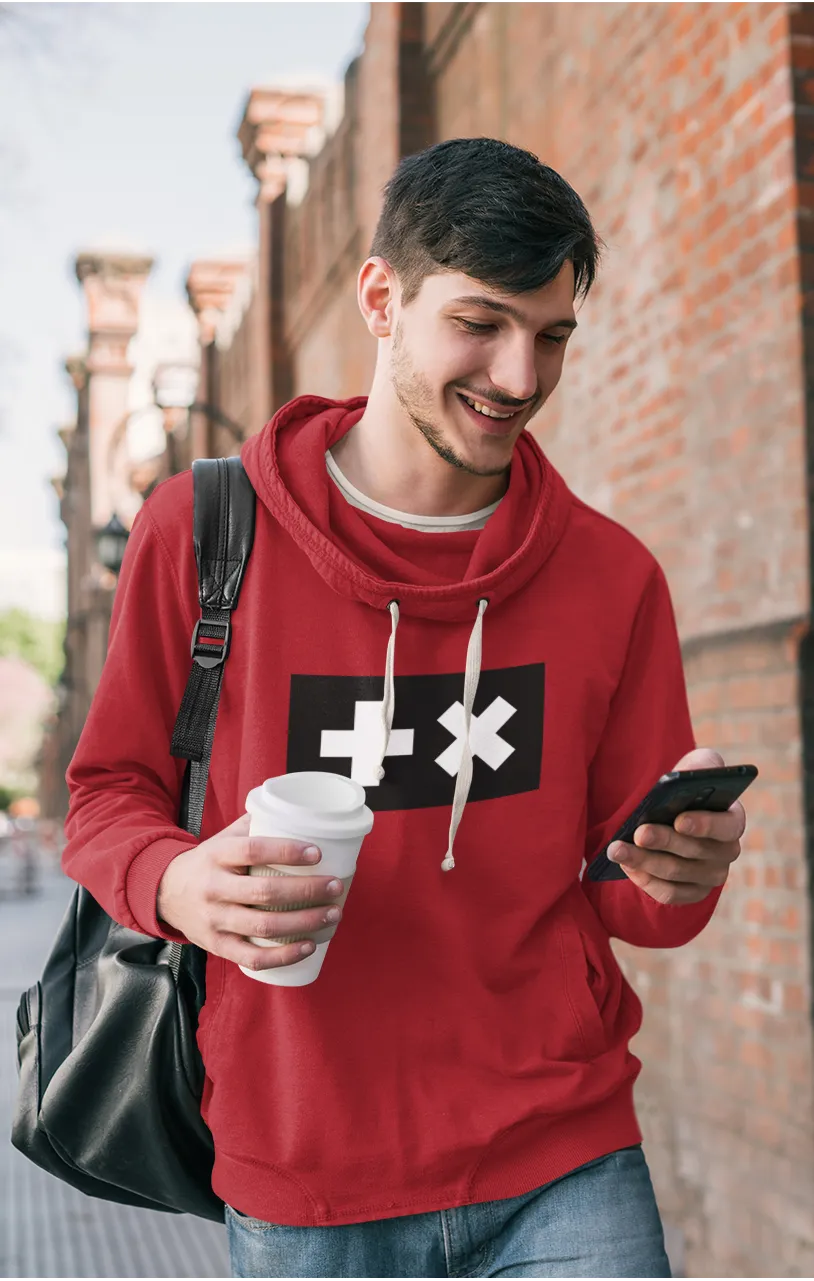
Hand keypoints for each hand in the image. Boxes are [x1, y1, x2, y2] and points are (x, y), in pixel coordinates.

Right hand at [156, 812, 344, 970]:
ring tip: (333, 914)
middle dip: (307, 890)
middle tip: (335, 886)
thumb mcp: (222, 839)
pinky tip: (309, 946)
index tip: (317, 853)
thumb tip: (295, 811)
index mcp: (217, 855)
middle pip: (265, 892)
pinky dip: (284, 956)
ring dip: (305, 922)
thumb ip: (253, 825)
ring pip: (264, 926)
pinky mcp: (217, 946)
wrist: (165, 892)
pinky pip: (253, 957)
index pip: (253, 850)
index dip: (286, 851)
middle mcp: (214, 888)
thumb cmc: (207, 862)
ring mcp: (214, 920)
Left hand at [606, 748, 745, 905]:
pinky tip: (626, 865)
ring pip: (676, 873)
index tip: (679, 820)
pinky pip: (668, 892)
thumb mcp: (696, 769)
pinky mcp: (692, 892)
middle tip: (639, 833)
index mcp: (733, 820)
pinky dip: (645, 880)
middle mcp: (727, 852)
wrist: (670, 816)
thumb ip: (703, 765)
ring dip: (644, 861)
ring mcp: (710, 875)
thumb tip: (698, 771)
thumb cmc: (685, 790)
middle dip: (664, 841)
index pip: (728, 826)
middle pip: (696, 852)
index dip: (705, 825)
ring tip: (617, 849)